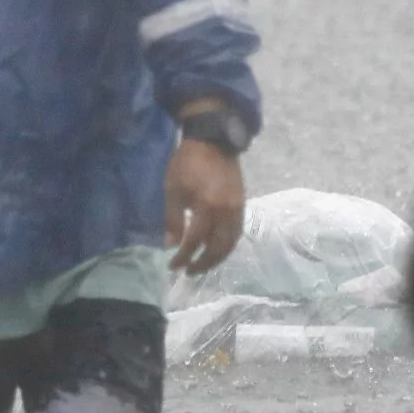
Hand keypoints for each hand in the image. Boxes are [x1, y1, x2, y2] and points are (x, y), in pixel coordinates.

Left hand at [163, 135, 243, 273]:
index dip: (183, 257)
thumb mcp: (173, 190)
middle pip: (217, 248)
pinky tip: (216, 249)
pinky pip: (237, 233)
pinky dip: (226, 246)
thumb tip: (171, 246)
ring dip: (217, 258)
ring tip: (202, 264)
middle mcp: (226, 212)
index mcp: (207, 207)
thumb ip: (173, 220)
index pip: (195, 241)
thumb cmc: (187, 164)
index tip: (173, 266)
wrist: (213, 141)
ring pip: (230, 244)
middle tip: (189, 271)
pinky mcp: (242, 205)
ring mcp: (237, 209)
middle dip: (203, 263)